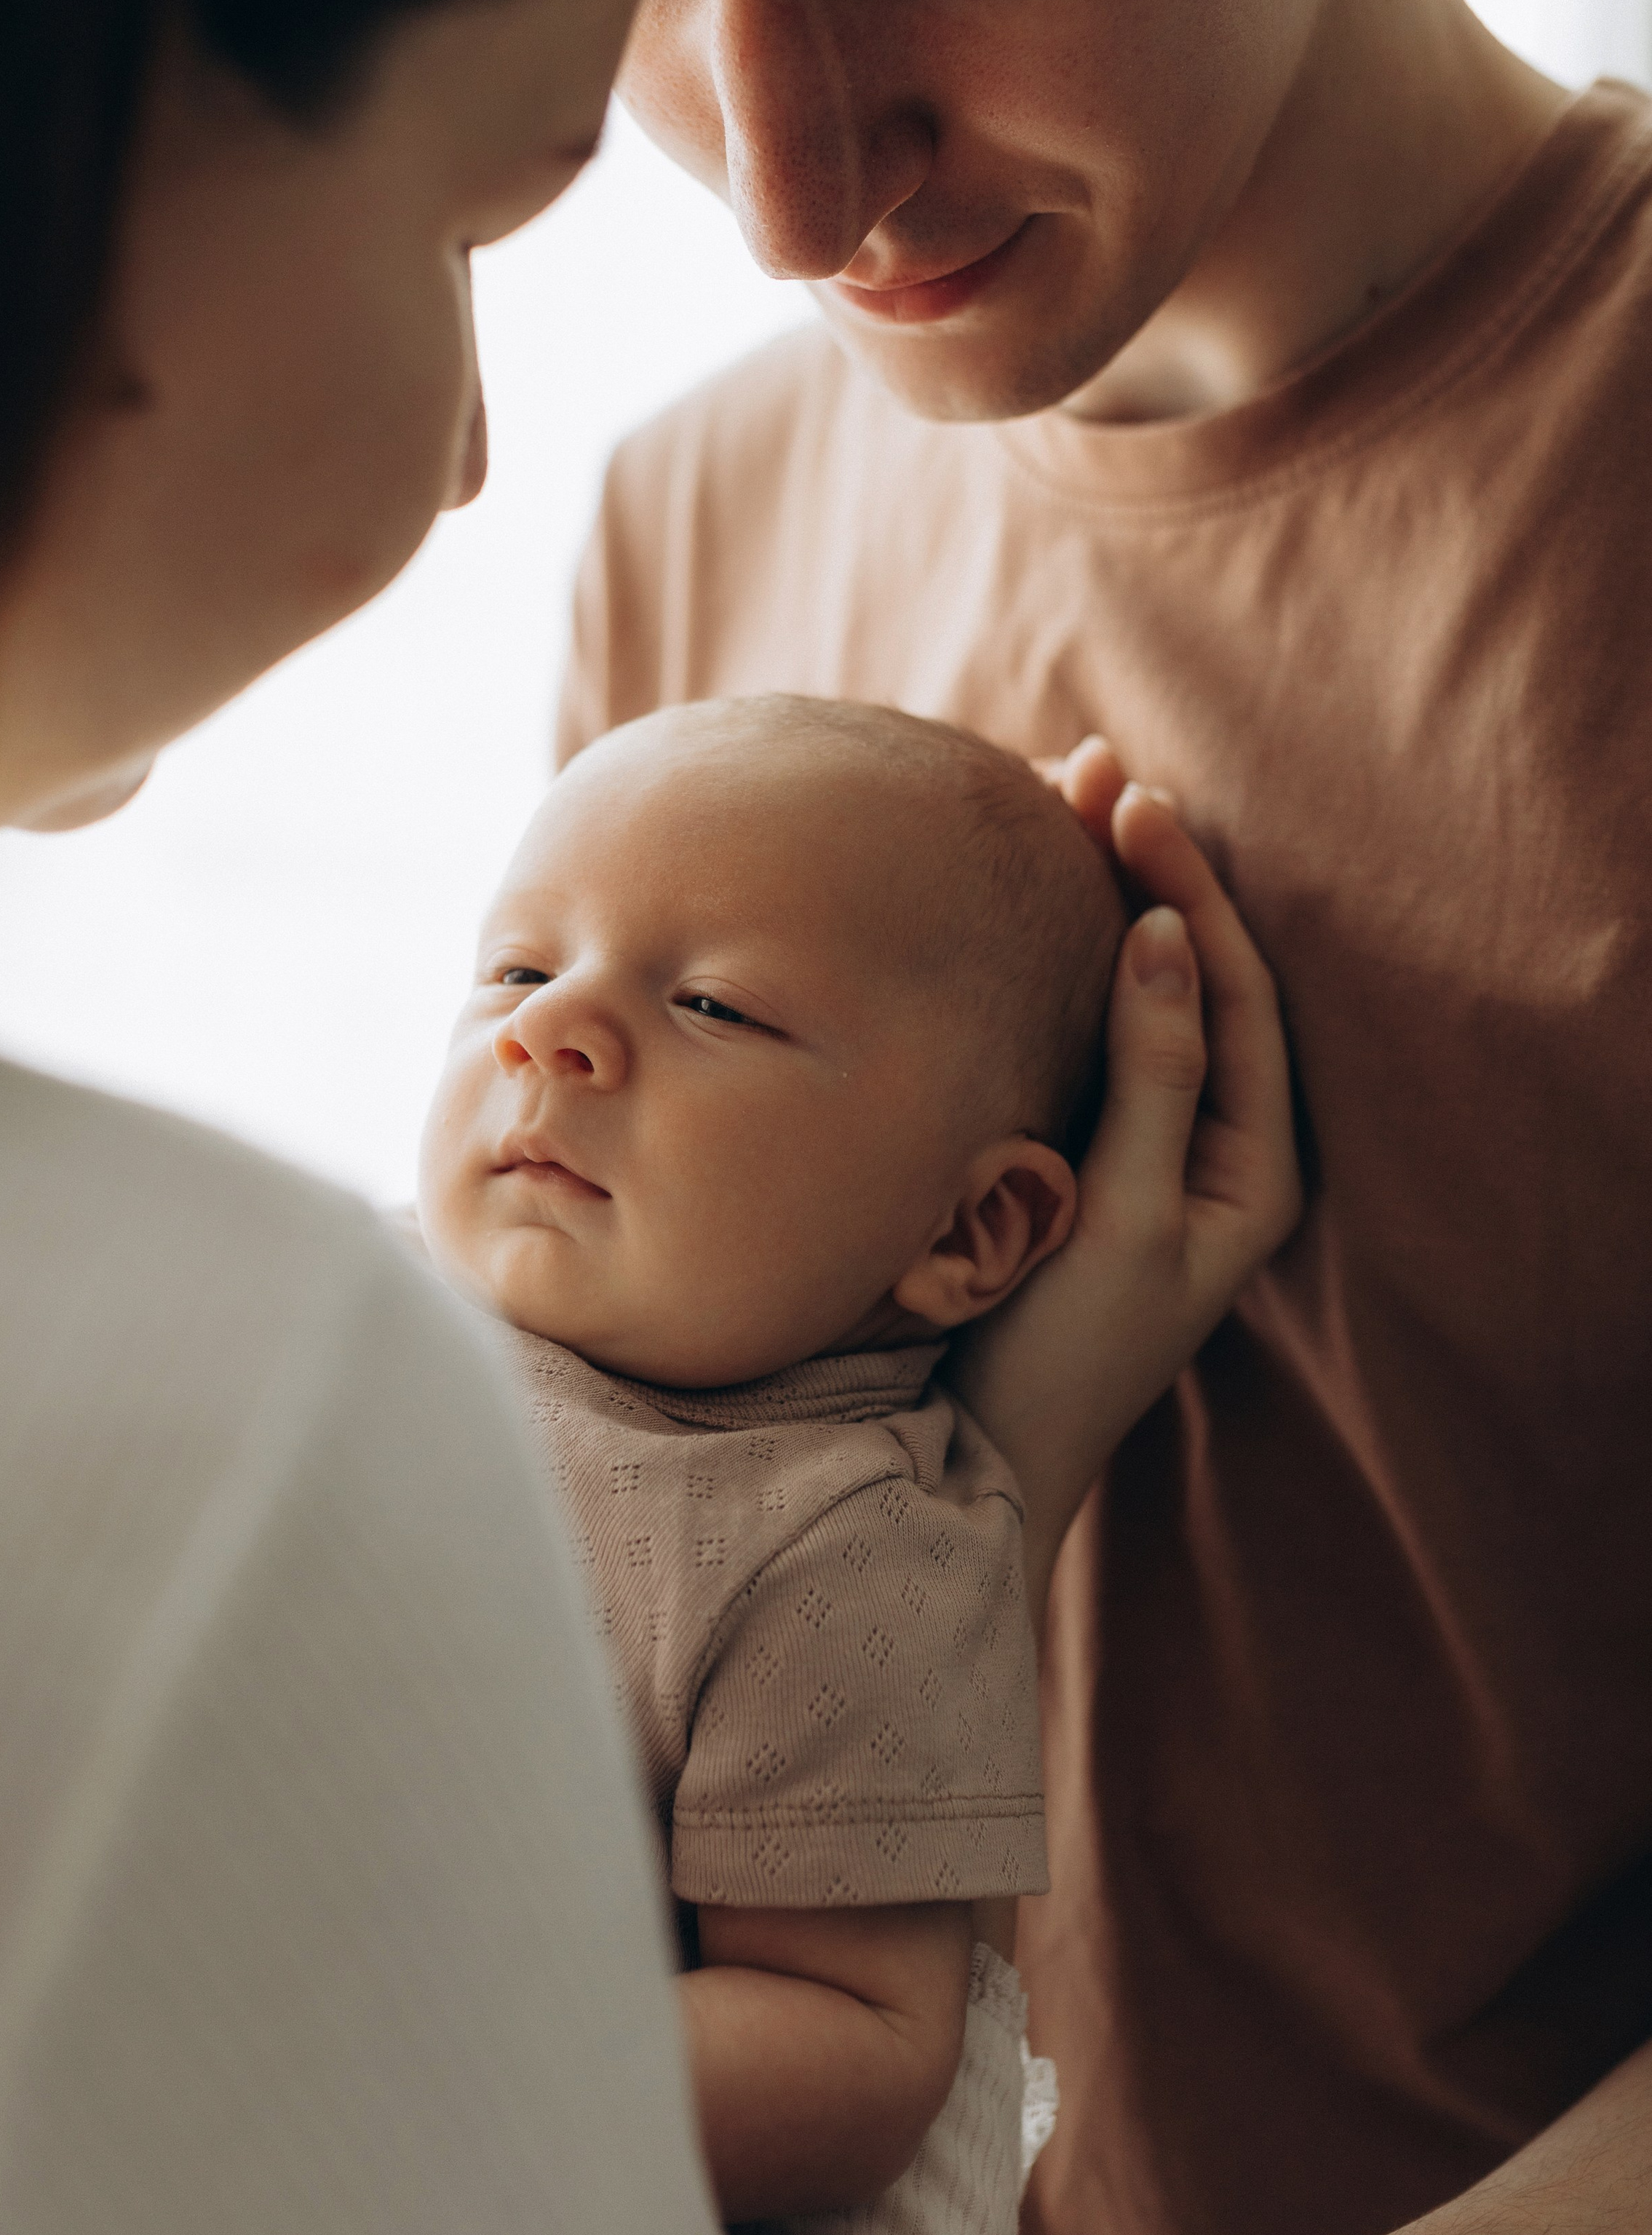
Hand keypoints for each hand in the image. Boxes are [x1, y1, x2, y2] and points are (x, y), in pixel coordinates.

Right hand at [951, 738, 1301, 1600]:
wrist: (983, 1463)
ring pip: (1134, 996)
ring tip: (1055, 808)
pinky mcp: (1074, 1156)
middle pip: (1190, 975)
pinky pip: (1084, 1034)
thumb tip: (1164, 934)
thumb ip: (1150, 1074)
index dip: (1186, 889)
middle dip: (1145, 871)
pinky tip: (1022, 910)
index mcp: (1251, 1164)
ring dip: (1099, 903)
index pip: (1231, 989)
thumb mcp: (1123, 1212)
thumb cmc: (1063, 1355)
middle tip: (1083, 770)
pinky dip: (1056, 962)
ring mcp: (1140, 1148)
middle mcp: (1209, 1146)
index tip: (1125, 805)